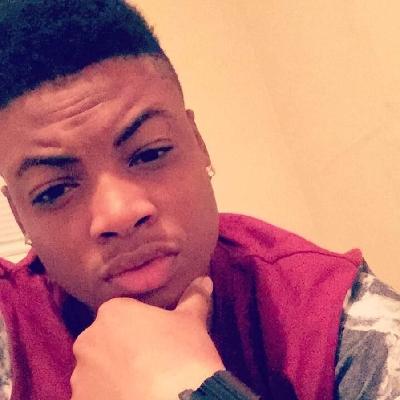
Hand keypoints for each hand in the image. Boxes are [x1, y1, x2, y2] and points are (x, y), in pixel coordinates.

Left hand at [70, 276, 224, 399]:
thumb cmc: (183, 354)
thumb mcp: (193, 322)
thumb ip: (194, 297)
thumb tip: (204, 279)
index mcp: (112, 312)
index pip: (124, 313)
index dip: (142, 326)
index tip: (158, 340)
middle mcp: (88, 340)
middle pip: (106, 341)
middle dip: (123, 350)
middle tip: (151, 364)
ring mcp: (80, 375)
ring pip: (97, 371)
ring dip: (113, 376)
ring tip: (142, 387)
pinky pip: (94, 395)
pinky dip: (108, 397)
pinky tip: (132, 399)